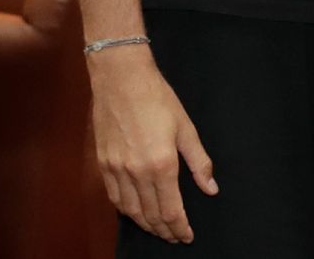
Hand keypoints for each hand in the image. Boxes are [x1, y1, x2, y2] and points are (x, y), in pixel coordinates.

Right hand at [87, 46, 215, 243]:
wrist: (121, 77)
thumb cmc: (156, 98)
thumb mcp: (186, 127)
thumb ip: (199, 162)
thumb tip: (210, 188)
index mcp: (162, 164)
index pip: (170, 210)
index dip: (180, 228)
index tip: (187, 236)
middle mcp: (137, 172)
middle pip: (150, 215)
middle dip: (164, 230)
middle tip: (174, 236)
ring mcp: (117, 169)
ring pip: (131, 210)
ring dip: (145, 224)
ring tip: (157, 229)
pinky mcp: (103, 163)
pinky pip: (114, 196)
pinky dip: (126, 210)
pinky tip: (134, 211)